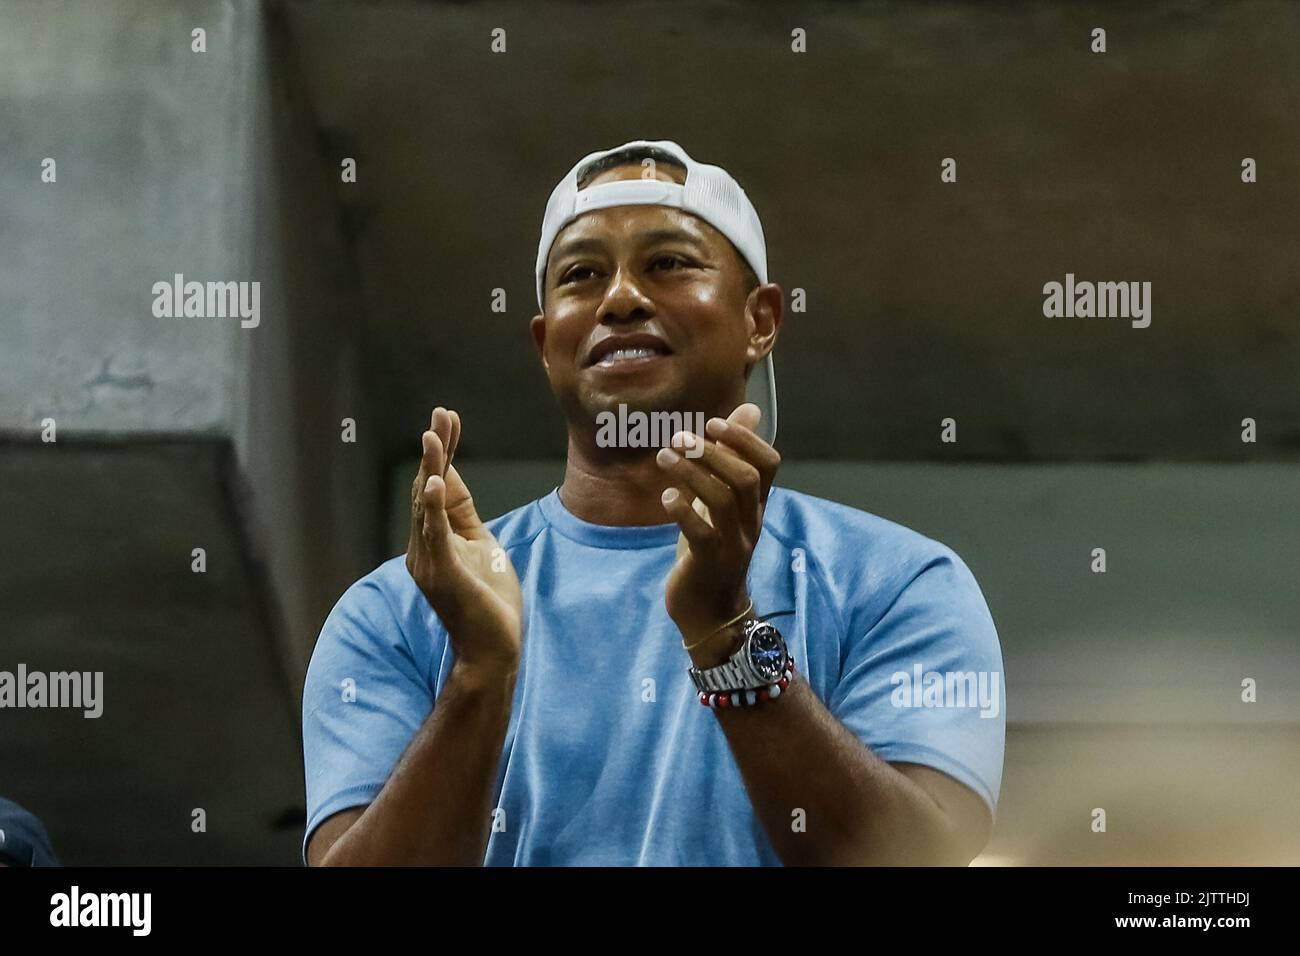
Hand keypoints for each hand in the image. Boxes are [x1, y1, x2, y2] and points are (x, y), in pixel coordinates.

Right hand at [406, 407, 522, 674]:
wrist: (493, 650)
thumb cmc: (489, 603)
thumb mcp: (484, 547)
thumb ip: (466, 517)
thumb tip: (454, 483)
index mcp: (437, 538)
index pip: (438, 484)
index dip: (445, 450)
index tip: (449, 418)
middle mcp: (424, 546)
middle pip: (428, 486)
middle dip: (437, 448)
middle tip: (441, 413)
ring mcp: (430, 560)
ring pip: (427, 505)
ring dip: (432, 467)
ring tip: (434, 436)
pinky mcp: (442, 574)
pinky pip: (436, 534)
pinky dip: (433, 507)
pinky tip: (436, 481)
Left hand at [656, 403, 779, 654]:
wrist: (709, 610)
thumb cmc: (712, 548)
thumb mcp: (721, 501)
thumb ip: (731, 459)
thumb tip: (749, 410)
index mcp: (755, 505)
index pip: (769, 464)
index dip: (745, 439)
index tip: (714, 424)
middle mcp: (750, 522)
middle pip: (745, 478)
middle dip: (712, 452)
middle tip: (679, 438)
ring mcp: (733, 543)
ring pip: (722, 500)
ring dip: (691, 473)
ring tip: (664, 457)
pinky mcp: (710, 562)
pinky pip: (701, 533)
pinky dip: (682, 510)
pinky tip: (666, 498)